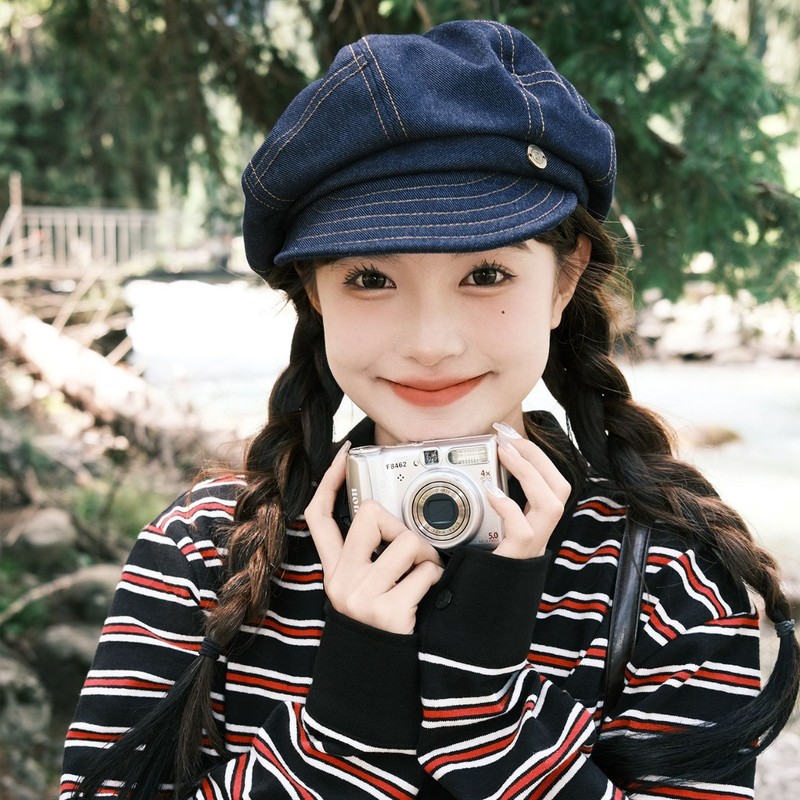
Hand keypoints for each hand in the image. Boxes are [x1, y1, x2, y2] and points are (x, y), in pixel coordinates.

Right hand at [304, 443, 444, 634]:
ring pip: (407, 541)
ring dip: (428, 557)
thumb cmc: (380, 622)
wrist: (377, 675)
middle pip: (369, 515)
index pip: (319, 515)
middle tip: (413, 552)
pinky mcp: (387, 612)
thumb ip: (368, 556)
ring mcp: (361, 596)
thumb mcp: (361, 587)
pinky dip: (436, 579)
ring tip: (426, 577)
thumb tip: (390, 516)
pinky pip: (426, 572)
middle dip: (400, 526)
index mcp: (334, 569)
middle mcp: (341, 579)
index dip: (328, 480)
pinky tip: (429, 596)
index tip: (345, 453)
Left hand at [486, 423, 571, 559]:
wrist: (477, 604)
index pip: (552, 481)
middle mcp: (540, 534)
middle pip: (561, 488)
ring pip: (552, 505)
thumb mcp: (487, 527)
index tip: (508, 433)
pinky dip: (509, 507)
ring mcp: (532, 548)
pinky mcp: (516, 559)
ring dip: (530, 474)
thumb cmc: (479, 564)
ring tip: (505, 455)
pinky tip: (491, 493)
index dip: (536, 454)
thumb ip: (490, 504)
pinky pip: (523, 531)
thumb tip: (474, 470)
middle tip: (508, 438)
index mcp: (535, 523)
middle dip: (537, 457)